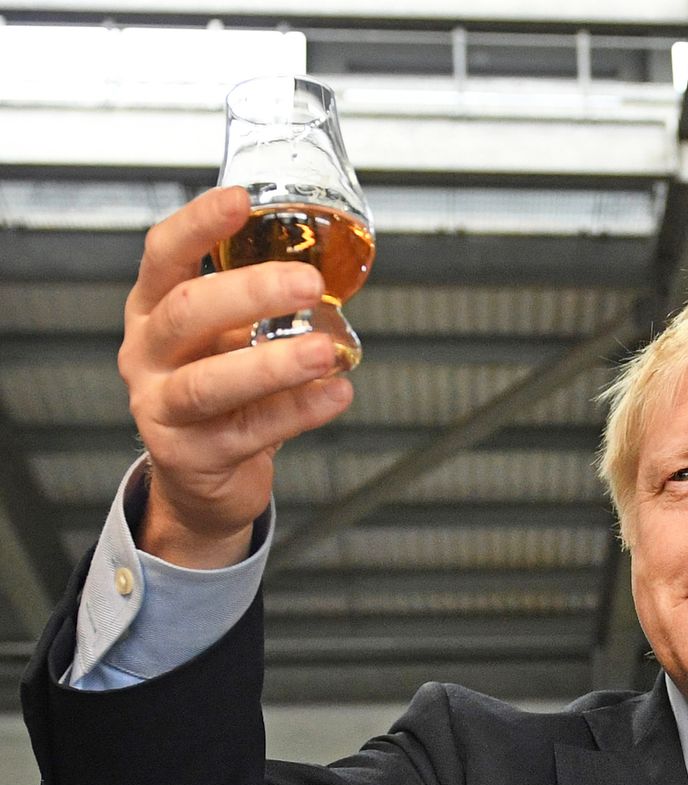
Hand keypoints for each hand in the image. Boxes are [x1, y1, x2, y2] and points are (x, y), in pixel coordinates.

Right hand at [120, 186, 354, 567]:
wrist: (201, 476)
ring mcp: (161, 407)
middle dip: (249, 293)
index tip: (239, 200)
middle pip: (186, 312)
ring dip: (273, 364)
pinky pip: (248, 431)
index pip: (164, 255)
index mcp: (154, 309)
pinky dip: (297, 412)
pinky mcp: (190, 455)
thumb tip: (332, 263)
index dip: (197, 225)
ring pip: (209, 382)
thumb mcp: (226, 337)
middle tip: (307, 283)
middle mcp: (148, 353)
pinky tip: (335, 394)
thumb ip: (259, 305)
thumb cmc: (221, 390)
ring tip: (323, 351)